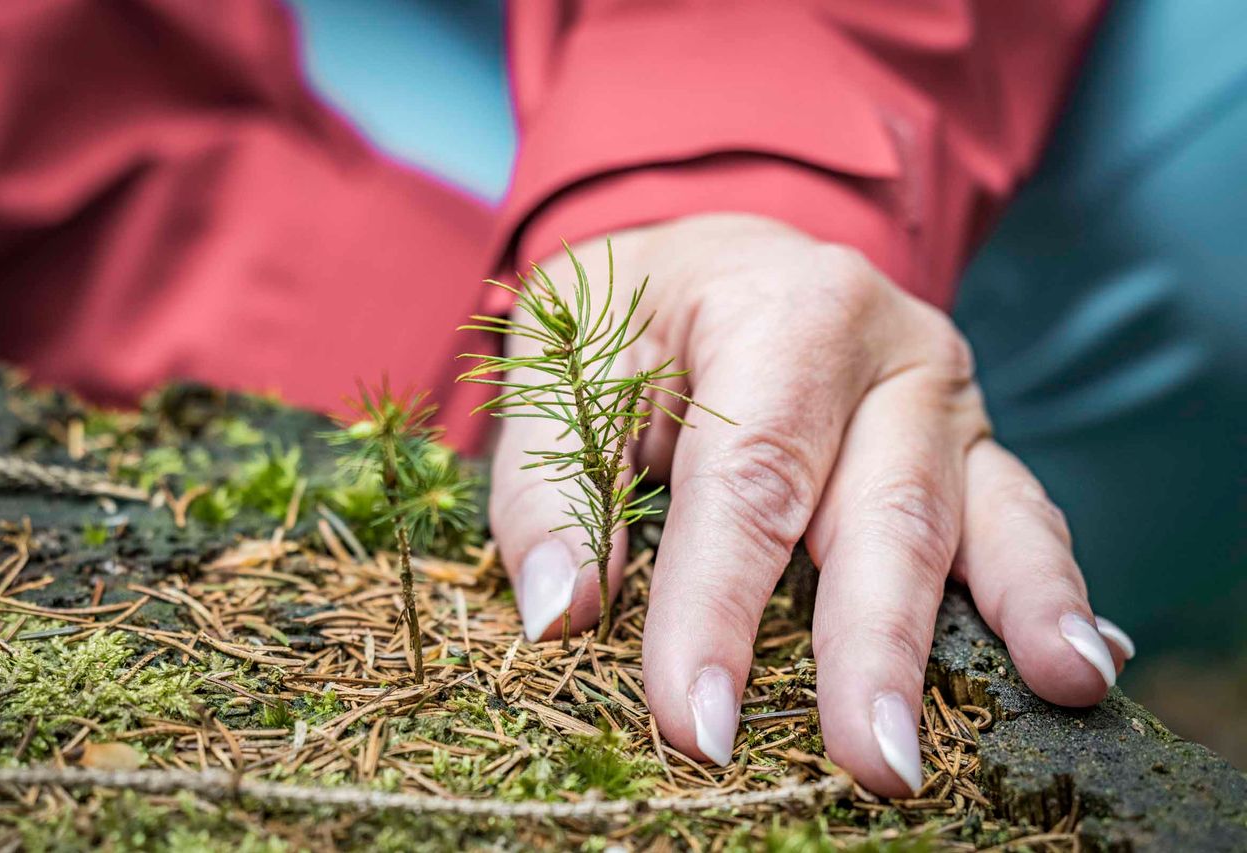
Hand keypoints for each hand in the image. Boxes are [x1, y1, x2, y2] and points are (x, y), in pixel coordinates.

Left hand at [487, 213, 1133, 795]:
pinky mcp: (967, 444)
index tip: (700, 724)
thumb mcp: (558, 369)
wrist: (710, 255)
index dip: (720, 609)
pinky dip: (1046, 589)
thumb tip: (562, 614)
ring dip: (1018, 612)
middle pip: (883, 508)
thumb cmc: (630, 317)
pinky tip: (1082, 659)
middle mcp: (884, 348)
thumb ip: (549, 487)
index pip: (747, 480)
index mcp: (779, 312)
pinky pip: (1017, 515)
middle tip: (874, 761)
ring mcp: (942, 397)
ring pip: (981, 512)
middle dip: (876, 645)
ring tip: (1061, 689)